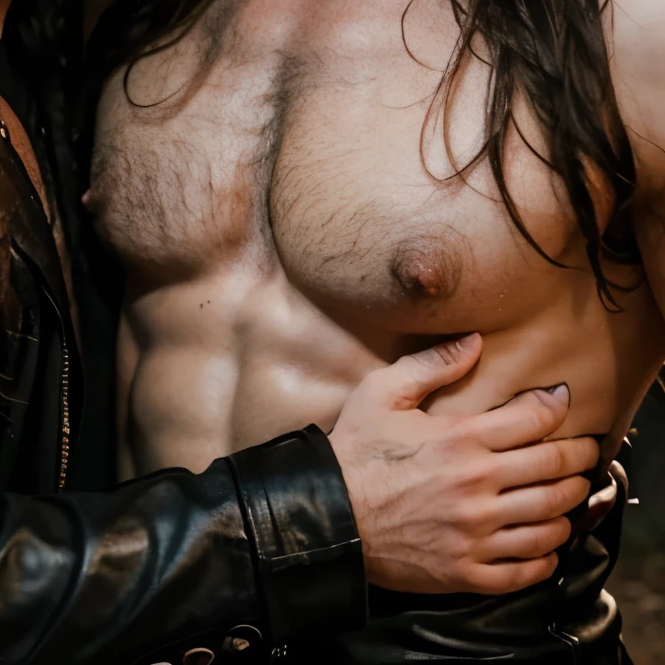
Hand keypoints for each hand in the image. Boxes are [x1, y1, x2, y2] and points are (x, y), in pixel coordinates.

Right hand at [328, 335, 599, 595]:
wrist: (328, 516)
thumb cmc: (354, 450)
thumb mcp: (382, 392)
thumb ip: (432, 364)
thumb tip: (475, 342)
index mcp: (460, 440)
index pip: (533, 421)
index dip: (556, 407)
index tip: (563, 401)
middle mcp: (477, 487)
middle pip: (553, 470)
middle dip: (578, 458)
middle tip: (585, 452)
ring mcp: (475, 533)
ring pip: (549, 521)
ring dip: (568, 506)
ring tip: (570, 495)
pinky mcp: (467, 571)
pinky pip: (525, 569)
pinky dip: (546, 557)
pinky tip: (547, 544)